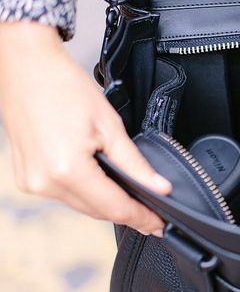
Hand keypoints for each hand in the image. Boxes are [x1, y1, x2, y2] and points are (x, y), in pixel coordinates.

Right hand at [0, 22, 170, 235]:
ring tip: (133, 201)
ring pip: (82, 206)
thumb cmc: (64, 87)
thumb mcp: (110, 126)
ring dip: (107, 204)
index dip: (142, 218)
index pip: (115, 208)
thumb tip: (160, 189)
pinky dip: (87, 194)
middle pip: (98, 211)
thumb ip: (136, 164)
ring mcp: (32, 182)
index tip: (160, 225)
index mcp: (67, 170)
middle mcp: (45, 182)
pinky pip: (65, 196)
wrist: (27, 66)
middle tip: (153, 216)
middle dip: (128, 214)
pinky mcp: (27, 178)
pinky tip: (103, 186)